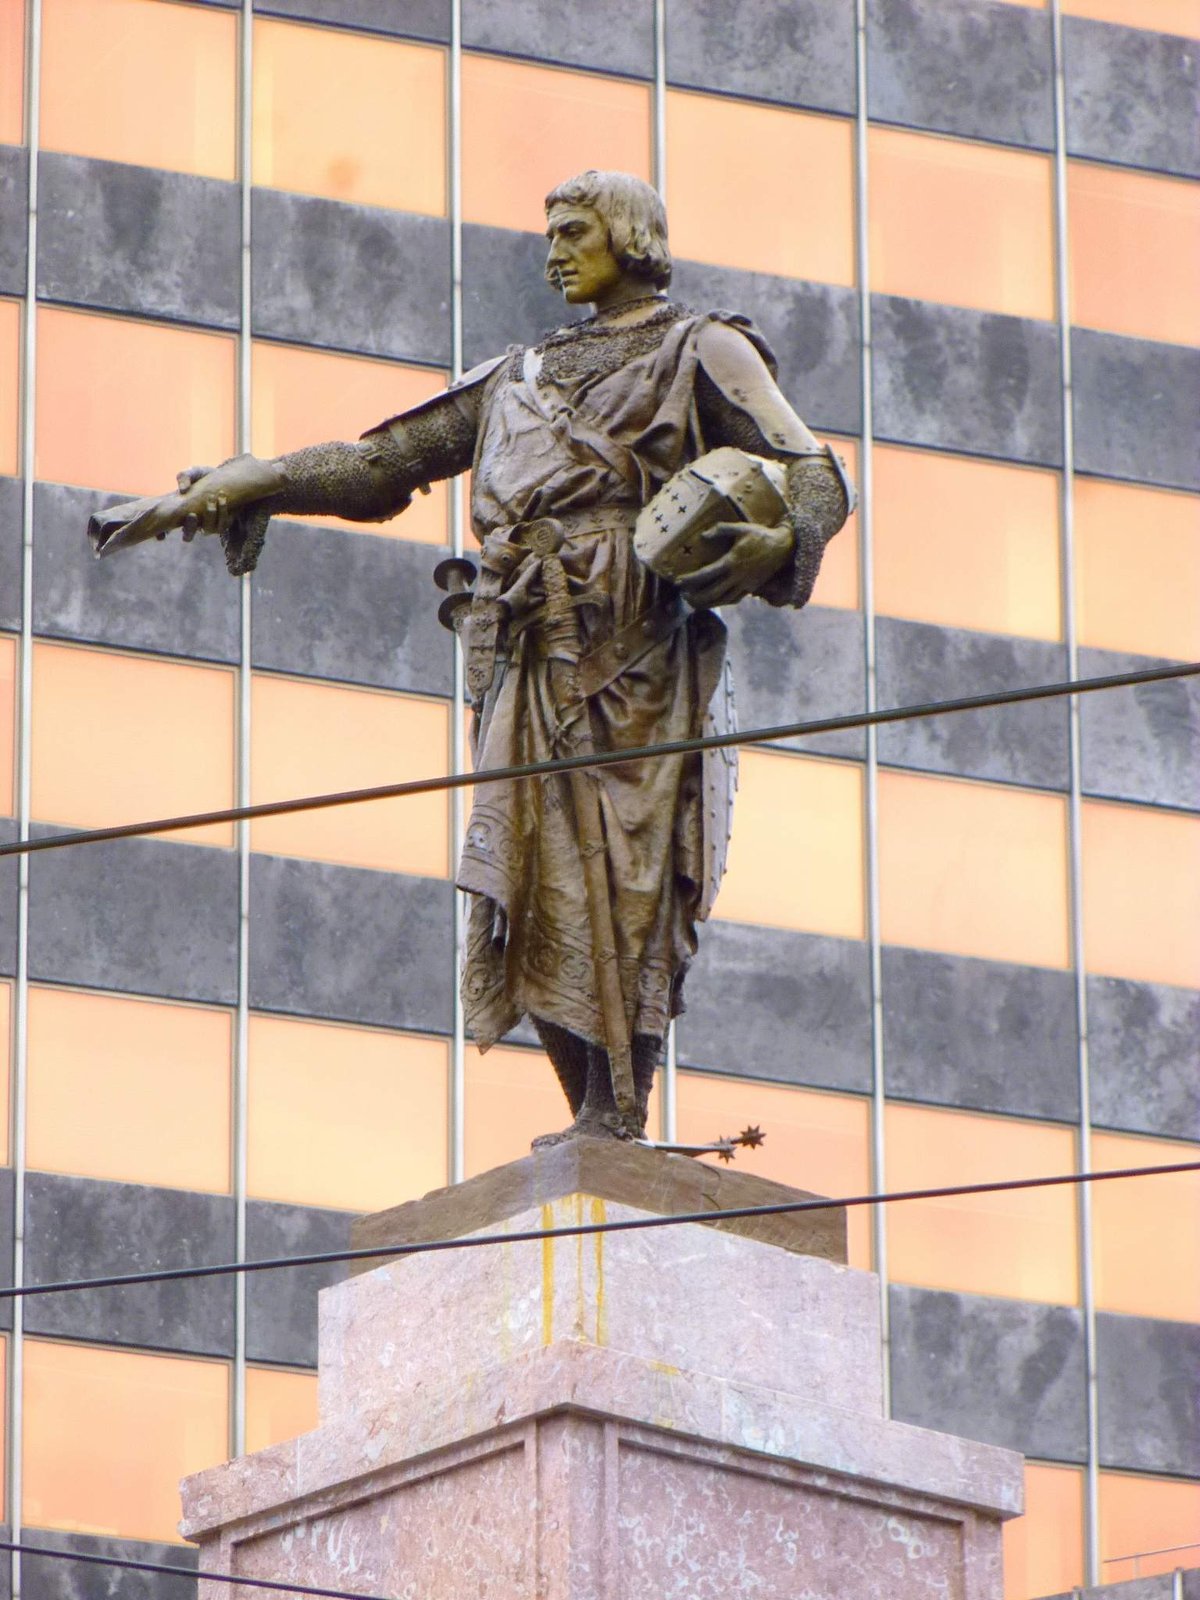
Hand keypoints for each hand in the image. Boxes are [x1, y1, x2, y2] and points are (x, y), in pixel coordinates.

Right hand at [119, 454, 285, 544]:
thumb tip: (182, 489)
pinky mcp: (224, 523)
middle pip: (188, 535)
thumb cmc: (206, 477)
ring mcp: (209, 525)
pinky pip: (223, 525)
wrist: (229, 479)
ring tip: (214, 500)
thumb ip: (184, 476)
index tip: (162, 533)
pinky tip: (224, 499)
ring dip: (210, 516)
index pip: (168, 528)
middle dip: (189, 528)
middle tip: (192, 515)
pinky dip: (224, 513)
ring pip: (208, 530)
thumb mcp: (194, 473)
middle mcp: (194, 523)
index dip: (162, 533)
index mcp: (182, 513)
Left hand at [674, 520, 793, 608]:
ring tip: (694, 603)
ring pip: (723, 599)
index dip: (691, 580)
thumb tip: (703, 537)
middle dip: (696, 597)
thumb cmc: (760, 535)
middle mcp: (737, 576)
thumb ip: (720, 530)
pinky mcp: (751, 588)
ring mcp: (745, 584)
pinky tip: (714, 601)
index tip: (678, 582)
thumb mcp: (741, 528)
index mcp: (732, 561)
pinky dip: (722, 602)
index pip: (706, 574)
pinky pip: (734, 599)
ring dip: (707, 604)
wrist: (783, 547)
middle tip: (684, 596)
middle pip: (712, 593)